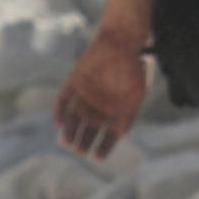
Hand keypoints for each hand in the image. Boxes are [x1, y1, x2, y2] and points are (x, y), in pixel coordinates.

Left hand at [55, 33, 149, 160]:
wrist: (123, 40)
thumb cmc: (136, 65)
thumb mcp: (139, 92)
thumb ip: (129, 113)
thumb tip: (121, 134)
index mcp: (116, 109)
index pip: (109, 134)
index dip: (104, 146)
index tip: (99, 158)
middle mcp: (99, 105)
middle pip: (89, 129)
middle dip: (84, 142)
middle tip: (81, 152)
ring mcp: (85, 94)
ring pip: (74, 118)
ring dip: (70, 131)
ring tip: (67, 143)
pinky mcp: (74, 83)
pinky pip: (63, 100)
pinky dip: (60, 111)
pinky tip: (59, 122)